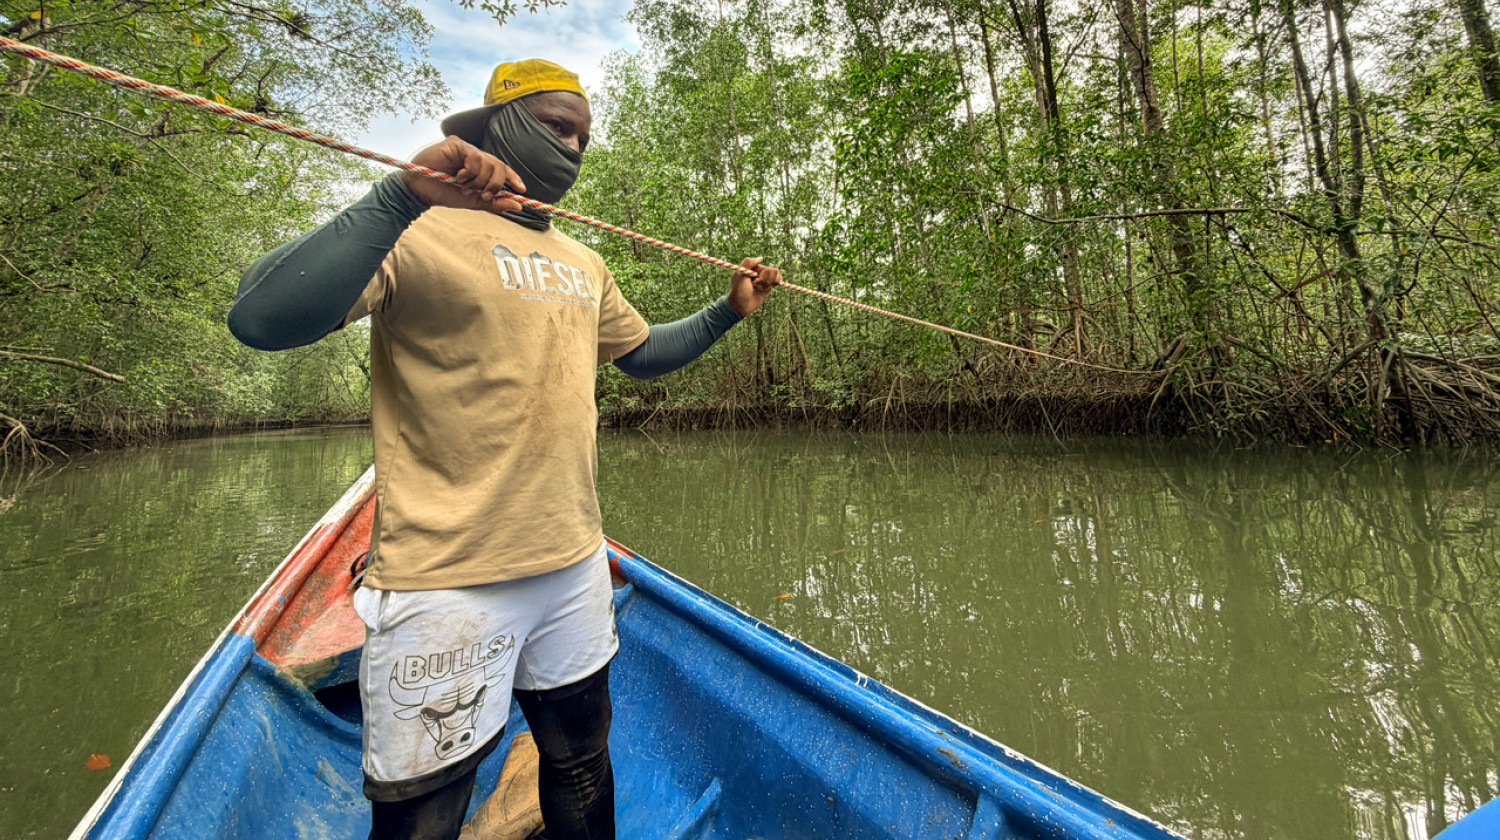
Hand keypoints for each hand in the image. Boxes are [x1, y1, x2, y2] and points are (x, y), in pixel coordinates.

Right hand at [401, 135, 526, 213]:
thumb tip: (518, 206)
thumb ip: (495, 203)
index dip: (513, 178)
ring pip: (488, 163)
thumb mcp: (473, 202)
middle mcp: (475, 156)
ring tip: (462, 186)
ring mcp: (466, 148)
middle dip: (494, 184)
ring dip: (478, 181)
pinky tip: (458, 177)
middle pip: (499, 166)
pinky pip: (475, 157)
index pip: (502, 169)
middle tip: (482, 194)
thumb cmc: (443, 193)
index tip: (521, 190)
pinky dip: (470, 171)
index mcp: (481, 168)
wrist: (421, 191)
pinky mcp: (456, 143)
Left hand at [728, 257, 780, 316]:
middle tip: (754, 285)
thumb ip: (748, 262)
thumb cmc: (738, 290)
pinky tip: (766, 288)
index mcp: (752, 267)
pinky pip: (778, 279)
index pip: (765, 266)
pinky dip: (774, 283)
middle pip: (772, 271)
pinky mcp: (769, 285)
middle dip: (765, 280)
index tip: (754, 281)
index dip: (762, 275)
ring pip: (776, 275)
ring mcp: (765, 278)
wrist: (741, 305)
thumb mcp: (740, 275)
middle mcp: (759, 271)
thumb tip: (762, 258)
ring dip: (768, 283)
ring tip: (758, 288)